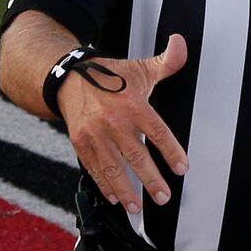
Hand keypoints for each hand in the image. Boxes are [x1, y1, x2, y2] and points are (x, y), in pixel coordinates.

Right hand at [60, 35, 191, 215]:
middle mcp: (113, 120)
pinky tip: (114, 197)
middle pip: (136, 156)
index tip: (182, 168)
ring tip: (138, 206)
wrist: (68, 78)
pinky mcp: (80, 142)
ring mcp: (94, 134)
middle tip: (164, 196)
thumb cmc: (109, 77)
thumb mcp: (139, 68)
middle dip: (151, 180)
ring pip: (113, 167)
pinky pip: (94, 167)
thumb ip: (166, 61)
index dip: (171, 152)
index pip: (157, 132)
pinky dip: (104, 184)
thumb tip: (182, 43)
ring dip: (127, 189)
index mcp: (132, 103)